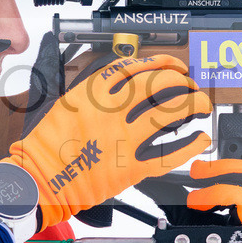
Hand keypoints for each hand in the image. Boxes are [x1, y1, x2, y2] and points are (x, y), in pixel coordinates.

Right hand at [3, 55, 212, 228]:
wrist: (40, 179)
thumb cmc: (48, 145)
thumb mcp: (67, 103)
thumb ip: (96, 92)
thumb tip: (127, 84)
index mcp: (94, 92)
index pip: (139, 67)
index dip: (164, 64)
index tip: (176, 67)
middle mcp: (112, 112)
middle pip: (160, 85)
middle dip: (182, 83)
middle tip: (191, 87)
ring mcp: (123, 139)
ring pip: (169, 114)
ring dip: (192, 106)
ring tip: (201, 106)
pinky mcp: (130, 168)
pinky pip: (168, 155)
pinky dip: (190, 146)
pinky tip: (200, 140)